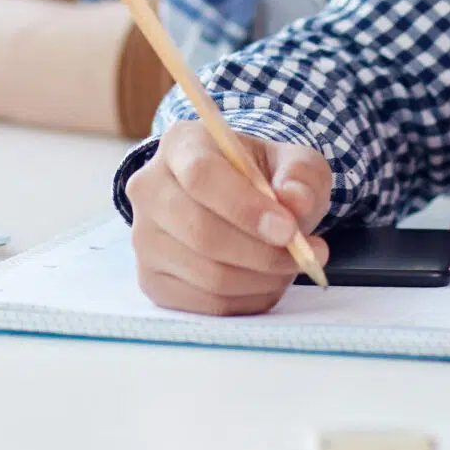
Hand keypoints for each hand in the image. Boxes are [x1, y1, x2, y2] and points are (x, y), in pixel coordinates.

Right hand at [124, 121, 331, 315]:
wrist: (235, 201)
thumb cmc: (262, 177)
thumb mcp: (293, 163)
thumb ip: (301, 177)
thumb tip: (295, 201)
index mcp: (180, 145)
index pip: (200, 176)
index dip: (245, 207)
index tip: (288, 229)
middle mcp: (150, 189)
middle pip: (201, 232)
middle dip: (262, 253)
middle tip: (306, 255)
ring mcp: (144, 239)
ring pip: (208, 275)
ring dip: (262, 279)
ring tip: (290, 265)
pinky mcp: (152, 280)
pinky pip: (206, 304)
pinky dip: (248, 300)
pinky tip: (267, 281)